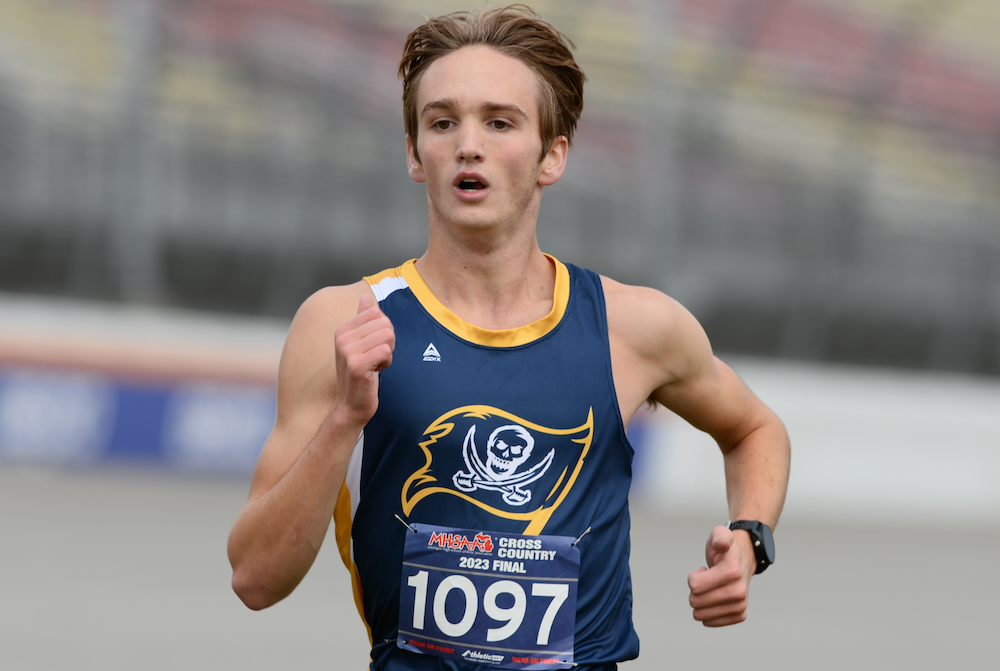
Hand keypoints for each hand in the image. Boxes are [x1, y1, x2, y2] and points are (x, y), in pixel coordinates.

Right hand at [333, 293, 394, 424]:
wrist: (351, 405)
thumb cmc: (360, 374)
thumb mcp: (359, 344)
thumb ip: (362, 320)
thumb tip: (365, 295)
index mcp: (343, 330)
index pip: (376, 313)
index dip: (384, 330)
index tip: (373, 347)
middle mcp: (342, 338)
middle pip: (385, 323)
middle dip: (388, 342)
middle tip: (376, 358)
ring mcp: (348, 351)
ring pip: (387, 336)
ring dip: (388, 353)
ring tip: (375, 365)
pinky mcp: (357, 365)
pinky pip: (386, 351)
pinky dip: (387, 362)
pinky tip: (375, 372)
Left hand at [687, 525, 754, 626]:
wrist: (743, 562)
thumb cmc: (726, 550)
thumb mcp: (720, 534)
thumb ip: (719, 536)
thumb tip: (721, 545)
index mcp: (733, 571)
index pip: (695, 585)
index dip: (694, 576)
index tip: (704, 569)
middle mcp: (739, 591)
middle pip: (696, 602)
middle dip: (695, 590)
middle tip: (707, 580)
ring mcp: (740, 605)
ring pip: (701, 615)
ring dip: (700, 601)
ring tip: (711, 589)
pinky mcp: (739, 615)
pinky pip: (709, 622)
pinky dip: (707, 612)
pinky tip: (715, 599)